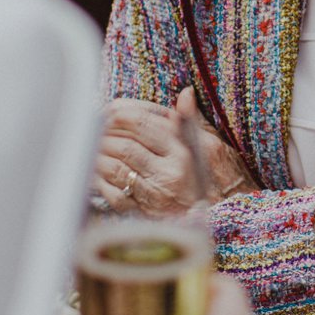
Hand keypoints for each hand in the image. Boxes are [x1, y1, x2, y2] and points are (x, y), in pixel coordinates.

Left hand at [97, 88, 254, 215]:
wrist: (221, 220)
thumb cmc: (214, 179)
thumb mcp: (209, 145)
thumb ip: (191, 120)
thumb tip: (185, 93)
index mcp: (182, 152)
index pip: (142, 125)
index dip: (120, 114)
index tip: (110, 110)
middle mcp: (168, 173)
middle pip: (125, 146)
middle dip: (104, 133)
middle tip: (94, 126)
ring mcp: (154, 195)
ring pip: (115, 168)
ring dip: (99, 154)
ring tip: (93, 144)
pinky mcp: (143, 213)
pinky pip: (113, 193)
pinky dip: (99, 179)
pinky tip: (96, 169)